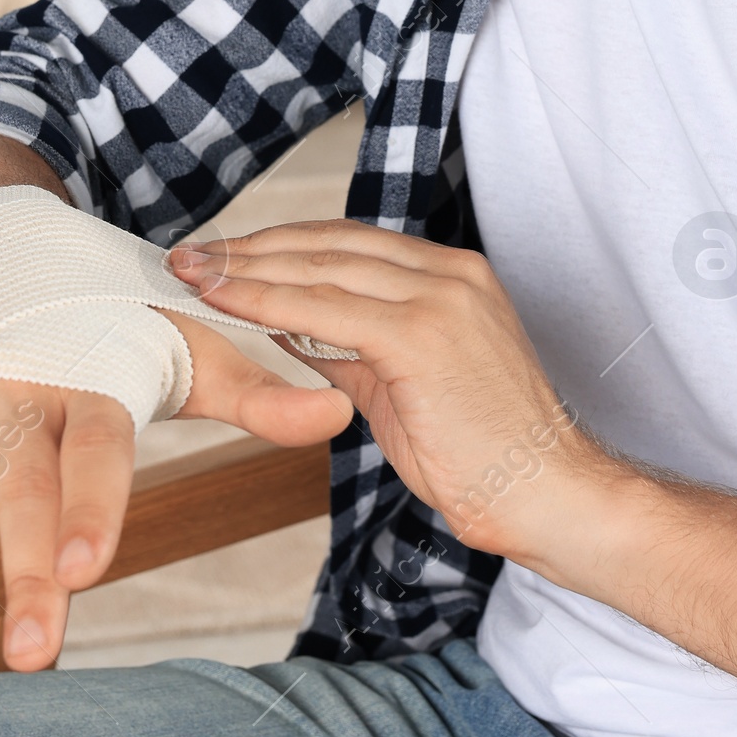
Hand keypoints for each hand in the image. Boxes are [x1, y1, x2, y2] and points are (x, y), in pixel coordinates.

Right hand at [0, 319, 352, 669]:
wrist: (6, 243)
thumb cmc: (113, 321)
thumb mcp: (188, 348)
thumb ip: (256, 394)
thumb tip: (339, 415)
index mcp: (93, 373)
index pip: (94, 448)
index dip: (89, 508)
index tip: (86, 571)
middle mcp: (21, 385)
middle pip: (21, 487)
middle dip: (22, 572)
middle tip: (32, 654)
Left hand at [169, 221, 592, 556]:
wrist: (546, 494)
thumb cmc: (480, 453)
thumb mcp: (405, 384)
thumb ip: (355, 348)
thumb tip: (294, 329)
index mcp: (453, 276)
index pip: (350, 242)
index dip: (282, 243)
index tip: (226, 251)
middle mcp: (450, 272)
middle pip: (330, 243)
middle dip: (252, 246)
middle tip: (190, 253)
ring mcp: (441, 297)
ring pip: (322, 267)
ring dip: (247, 267)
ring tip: (192, 270)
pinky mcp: (423, 334)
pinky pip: (325, 308)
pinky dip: (268, 302)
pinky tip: (225, 299)